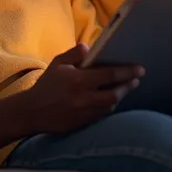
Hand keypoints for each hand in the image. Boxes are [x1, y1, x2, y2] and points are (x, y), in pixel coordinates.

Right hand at [28, 44, 143, 133]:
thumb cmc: (46, 84)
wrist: (31, 112)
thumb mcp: (58, 63)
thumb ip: (75, 54)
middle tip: (136, 79)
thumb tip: (90, 48)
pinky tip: (112, 100)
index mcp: (78, 80)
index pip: (109, 75)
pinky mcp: (83, 124)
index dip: (126, 71)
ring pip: (110, 106)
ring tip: (126, 87)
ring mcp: (84, 113)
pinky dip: (109, 106)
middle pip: (114, 94)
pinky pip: (102, 115)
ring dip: (120, 96)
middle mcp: (84, 98)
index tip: (140, 69)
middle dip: (127, 86)